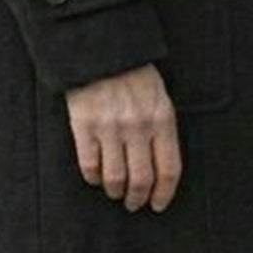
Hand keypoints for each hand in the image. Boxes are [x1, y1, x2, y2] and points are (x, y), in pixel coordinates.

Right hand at [64, 62, 180, 213]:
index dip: (164, 194)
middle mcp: (138, 126)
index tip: (158, 204)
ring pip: (115, 177)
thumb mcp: (158, 97)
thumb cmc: (132, 73)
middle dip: (137, 198)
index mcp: (162, 119)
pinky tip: (95, 177)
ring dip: (115, 191)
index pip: (168, 169)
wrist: (100, 47)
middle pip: (141, 179)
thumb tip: (159, 168)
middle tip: (133, 204)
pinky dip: (93, 177)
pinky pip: (89, 164)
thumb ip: (161, 129)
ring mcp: (110, 127)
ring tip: (114, 192)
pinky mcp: (84, 125)